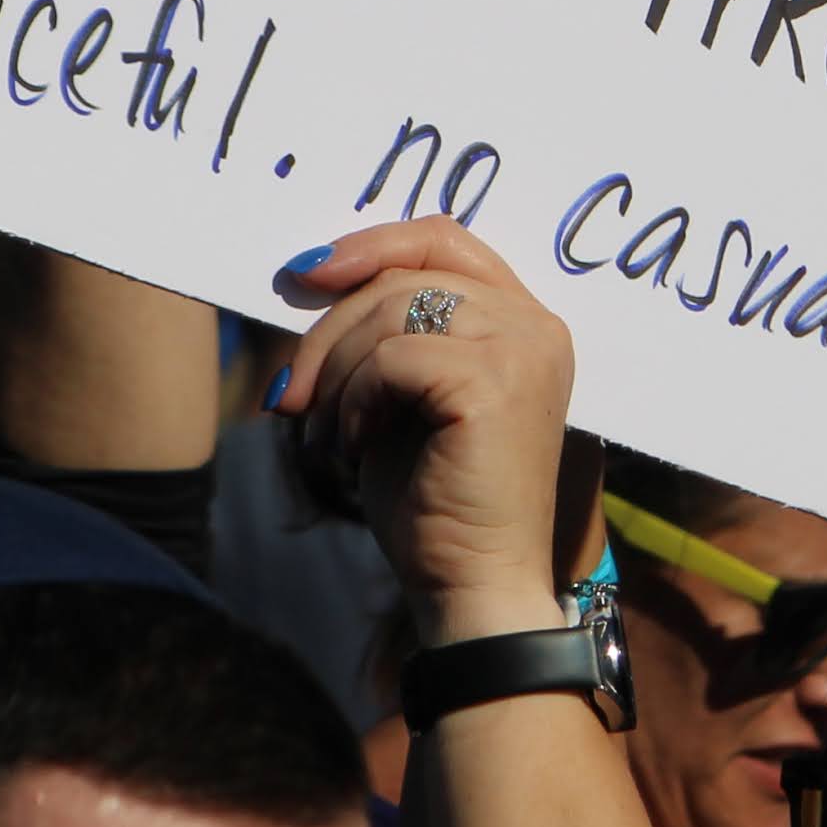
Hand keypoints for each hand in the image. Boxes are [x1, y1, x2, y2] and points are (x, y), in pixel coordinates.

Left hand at [277, 219, 579, 644]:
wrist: (473, 587)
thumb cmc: (436, 506)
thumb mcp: (405, 399)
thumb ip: (389, 333)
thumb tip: (314, 270)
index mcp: (524, 323)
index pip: (445, 239)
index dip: (371, 245)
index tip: (304, 273)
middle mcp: (536, 325)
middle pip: (405, 274)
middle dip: (330, 329)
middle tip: (291, 398)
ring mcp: (523, 349)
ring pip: (392, 309)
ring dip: (335, 371)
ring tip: (324, 435)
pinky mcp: (494, 381)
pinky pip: (392, 357)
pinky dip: (354, 401)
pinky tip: (354, 448)